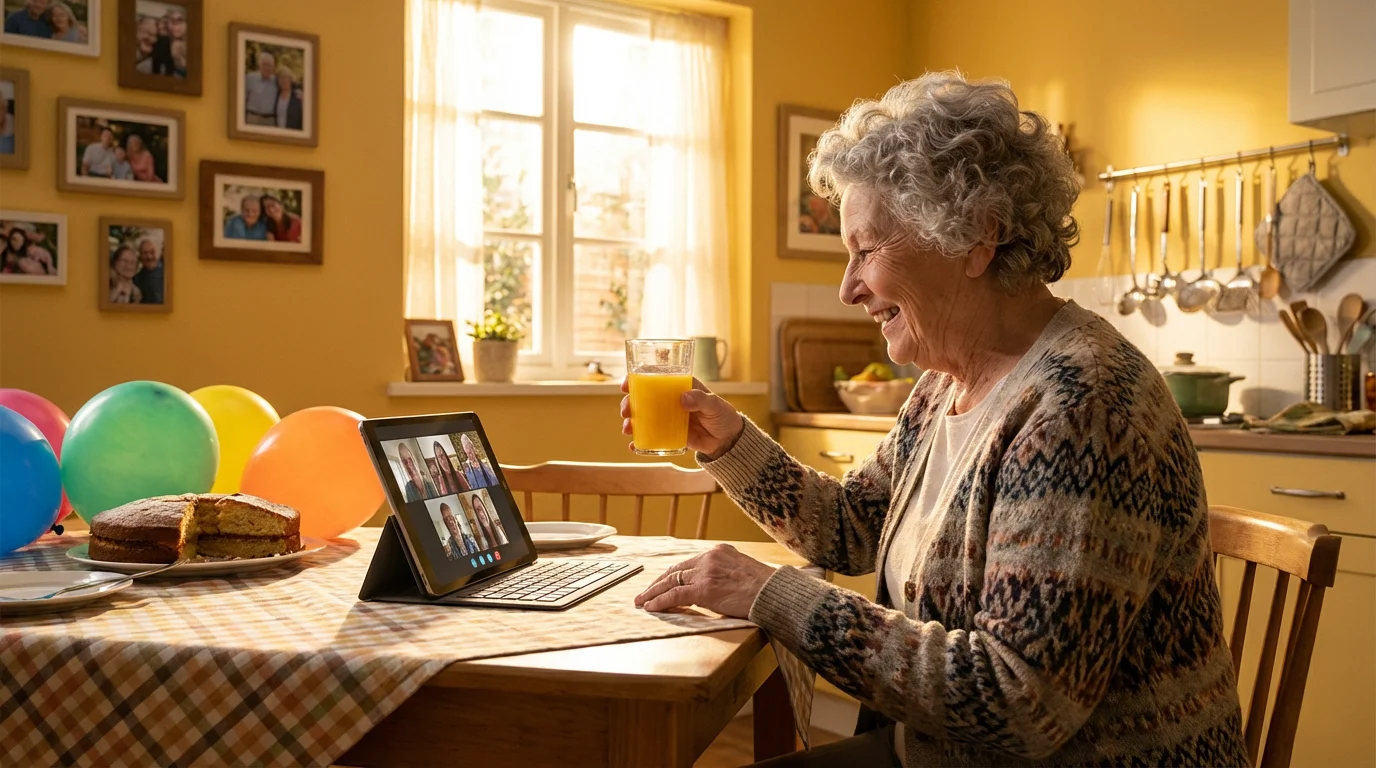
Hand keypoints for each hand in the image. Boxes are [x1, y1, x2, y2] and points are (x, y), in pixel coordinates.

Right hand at [620, 377, 744, 457]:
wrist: (728, 440)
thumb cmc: (723, 416)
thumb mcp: (714, 404)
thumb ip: (700, 400)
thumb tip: (683, 398)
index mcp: (680, 387)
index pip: (655, 379)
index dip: (638, 380)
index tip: (627, 385)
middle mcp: (670, 401)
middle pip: (643, 399)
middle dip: (629, 404)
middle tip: (626, 411)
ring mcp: (668, 419)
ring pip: (643, 418)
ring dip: (631, 422)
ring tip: (627, 429)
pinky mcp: (669, 435)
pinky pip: (651, 437)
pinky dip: (641, 442)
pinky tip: (634, 446)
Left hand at [634, 544, 776, 617]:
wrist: (774, 592)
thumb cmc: (765, 587)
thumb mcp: (742, 571)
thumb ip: (724, 574)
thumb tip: (713, 588)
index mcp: (719, 551)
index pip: (688, 563)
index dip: (672, 574)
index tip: (663, 582)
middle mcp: (710, 557)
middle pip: (676, 570)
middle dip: (658, 583)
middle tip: (645, 593)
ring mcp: (706, 572)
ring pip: (671, 582)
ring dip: (654, 593)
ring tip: (642, 601)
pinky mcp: (704, 589)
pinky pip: (675, 595)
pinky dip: (660, 601)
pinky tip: (651, 607)